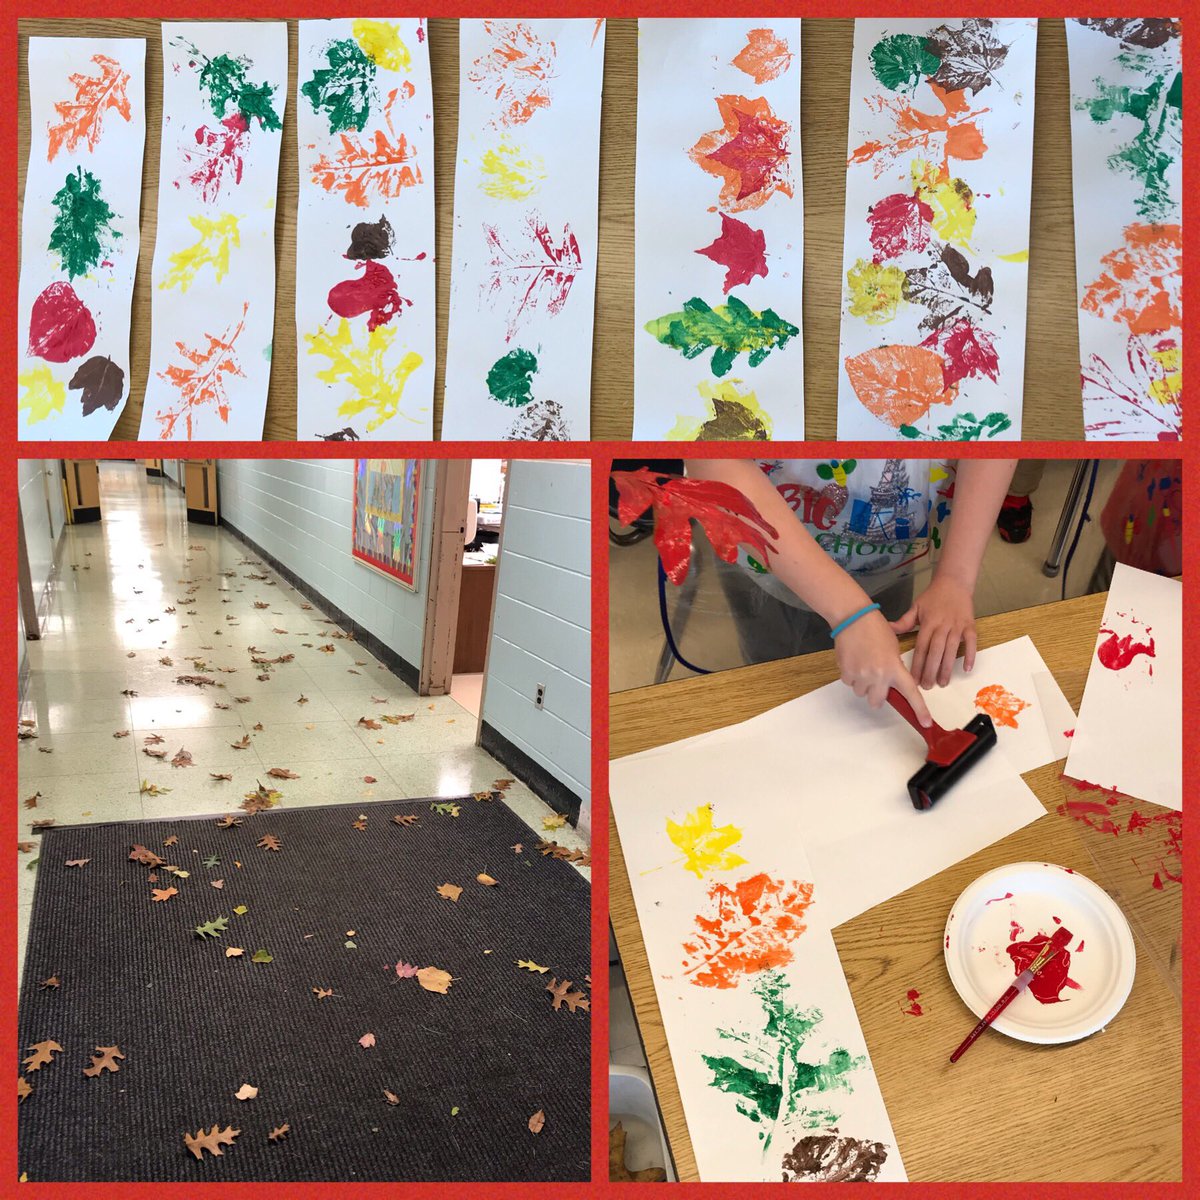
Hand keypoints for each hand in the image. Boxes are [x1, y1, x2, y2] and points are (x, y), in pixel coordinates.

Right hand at [834, 609, 930, 724]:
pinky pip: (849, 683)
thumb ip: (894, 667)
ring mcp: (860, 675)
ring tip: (862, 664)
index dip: (919, 709)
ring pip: (861, 693)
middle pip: (877, 701)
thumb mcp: (893, 648)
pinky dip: (851, 676)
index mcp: (894, 667)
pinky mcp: (846, 672)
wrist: (853, 618)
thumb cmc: (875, 628)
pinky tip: (854, 661)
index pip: (910, 692)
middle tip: (876, 681)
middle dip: (876, 694)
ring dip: (862, 684)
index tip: (925, 723)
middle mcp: (878, 675)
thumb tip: (891, 682)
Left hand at [889, 576, 976, 687]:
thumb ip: (904, 621)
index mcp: (928, 623)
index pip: (921, 647)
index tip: (913, 679)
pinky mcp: (970, 626)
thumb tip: (888, 629)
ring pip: (952, 649)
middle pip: (936, 651)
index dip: (917, 664)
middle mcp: (942, 626)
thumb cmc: (933, 597)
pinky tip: (966, 669)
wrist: (954, 582)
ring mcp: (957, 626)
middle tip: (927, 686)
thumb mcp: (916, 607)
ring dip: (947, 667)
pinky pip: (972, 642)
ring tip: (943, 683)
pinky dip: (971, 655)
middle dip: (931, 670)